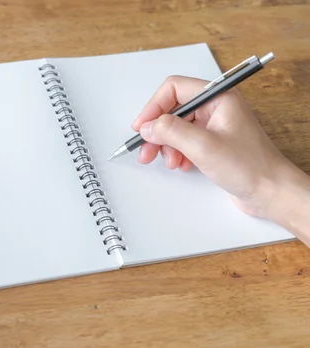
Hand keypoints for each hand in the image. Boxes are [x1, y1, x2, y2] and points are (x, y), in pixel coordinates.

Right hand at [132, 75, 295, 219]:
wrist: (270, 192)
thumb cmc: (250, 167)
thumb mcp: (203, 147)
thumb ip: (171, 132)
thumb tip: (148, 126)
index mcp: (219, 97)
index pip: (175, 89)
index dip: (154, 107)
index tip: (142, 127)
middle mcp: (216, 107)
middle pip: (173, 109)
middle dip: (158, 130)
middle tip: (146, 149)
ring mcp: (214, 124)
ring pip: (176, 127)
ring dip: (167, 145)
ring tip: (170, 162)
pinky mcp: (212, 141)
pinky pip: (185, 140)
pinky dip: (177, 152)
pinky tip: (182, 164)